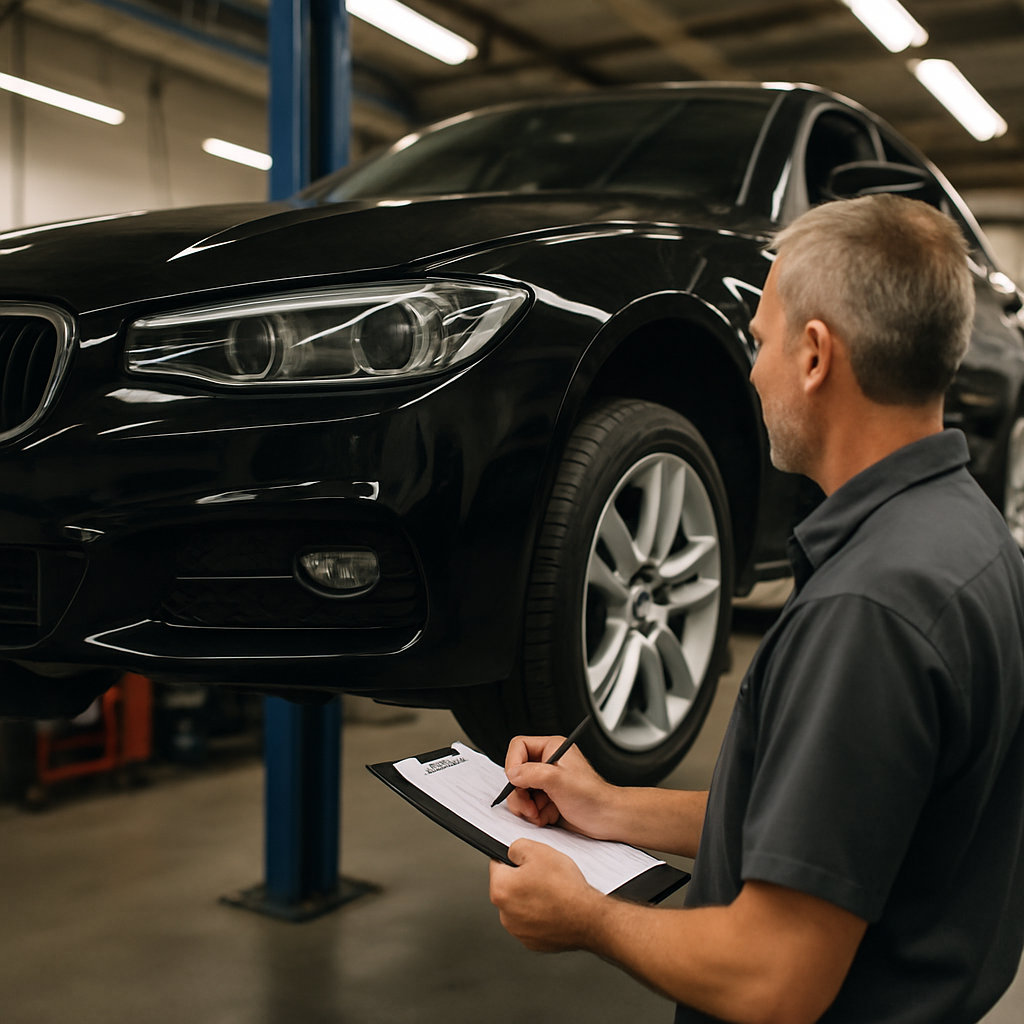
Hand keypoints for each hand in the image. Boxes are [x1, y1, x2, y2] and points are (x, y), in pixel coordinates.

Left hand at [489, 839, 601, 951]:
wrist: (588, 918)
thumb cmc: (565, 887)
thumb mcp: (538, 850)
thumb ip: (517, 846)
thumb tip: (512, 852)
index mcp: (501, 889)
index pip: (497, 864)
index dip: (513, 858)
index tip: (525, 860)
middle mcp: (505, 914)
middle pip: (509, 887)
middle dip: (523, 879)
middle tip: (544, 875)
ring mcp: (518, 931)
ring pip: (521, 905)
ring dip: (532, 898)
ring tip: (552, 892)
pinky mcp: (533, 942)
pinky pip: (532, 922)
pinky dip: (541, 915)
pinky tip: (555, 907)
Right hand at [502, 734, 617, 838]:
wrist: (607, 819)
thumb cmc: (593, 796)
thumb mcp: (559, 780)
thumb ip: (532, 773)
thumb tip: (513, 773)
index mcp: (552, 748)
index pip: (519, 747)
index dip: (513, 763)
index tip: (515, 781)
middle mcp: (547, 763)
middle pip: (516, 773)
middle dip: (519, 793)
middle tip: (528, 806)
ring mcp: (546, 782)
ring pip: (519, 792)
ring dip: (526, 807)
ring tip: (540, 813)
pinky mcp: (546, 799)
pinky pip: (528, 806)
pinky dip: (534, 815)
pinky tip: (548, 817)